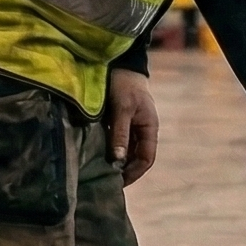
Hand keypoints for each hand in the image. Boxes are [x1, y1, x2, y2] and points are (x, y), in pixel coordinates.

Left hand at [104, 68, 158, 185]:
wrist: (119, 63)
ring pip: (125, 150)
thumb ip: (120, 134)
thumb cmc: (123, 84)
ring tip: (99, 171)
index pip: (146, 159)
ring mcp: (131, 126)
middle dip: (123, 170)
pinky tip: (96, 155)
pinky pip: (116, 141)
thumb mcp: (122, 109)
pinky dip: (108, 149)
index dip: (134, 173)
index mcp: (149, 128)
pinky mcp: (119, 121)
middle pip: (135, 157)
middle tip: (105, 181)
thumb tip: (118, 160)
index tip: (117, 182)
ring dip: (115, 160)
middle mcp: (142, 130)